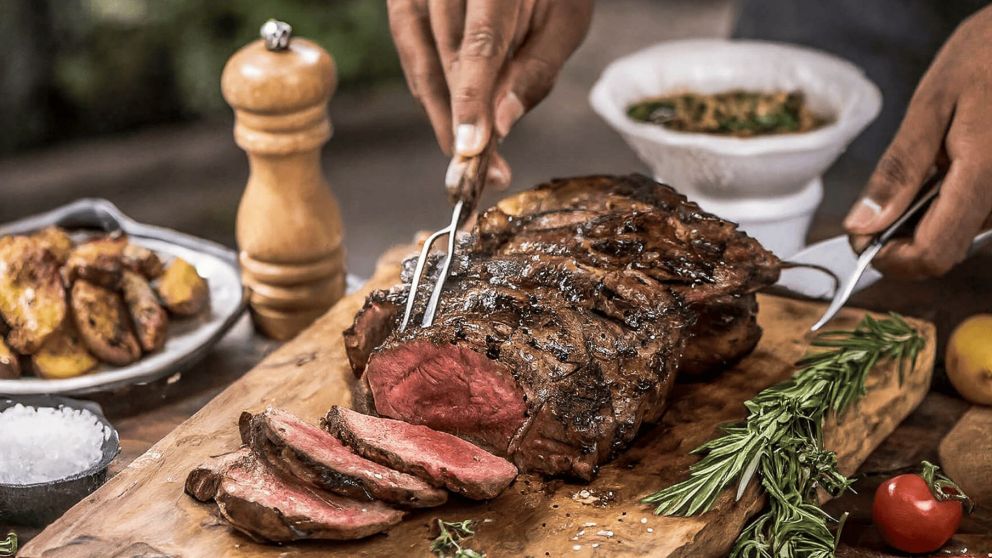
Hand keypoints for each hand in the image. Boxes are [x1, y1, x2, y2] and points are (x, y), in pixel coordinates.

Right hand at [387, 0, 592, 190]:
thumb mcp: (565, 20)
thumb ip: (536, 71)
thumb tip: (500, 127)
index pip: (481, 43)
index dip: (472, 101)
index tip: (471, 148)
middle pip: (446, 56)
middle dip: (462, 120)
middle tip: (483, 172)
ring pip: (420, 58)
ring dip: (442, 112)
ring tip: (469, 154)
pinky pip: (410, 50)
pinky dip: (429, 88)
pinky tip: (451, 117)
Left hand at [843, 6, 991, 278]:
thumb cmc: (983, 60)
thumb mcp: (930, 106)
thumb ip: (898, 170)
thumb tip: (862, 226)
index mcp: (982, 178)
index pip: (932, 254)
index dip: (888, 258)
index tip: (860, 237)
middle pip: (941, 252)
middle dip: (899, 239)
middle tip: (876, 204)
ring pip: (955, 237)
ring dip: (920, 221)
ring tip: (918, 171)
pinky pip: (969, 217)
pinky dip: (942, 206)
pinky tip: (939, 171)